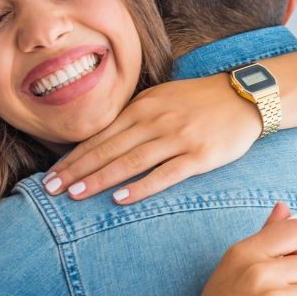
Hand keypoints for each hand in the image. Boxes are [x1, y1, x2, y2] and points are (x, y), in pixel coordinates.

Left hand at [41, 74, 262, 203]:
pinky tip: (120, 199)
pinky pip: (165, 174)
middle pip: (108, 149)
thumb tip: (101, 140)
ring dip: (99, 179)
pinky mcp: (200, 155)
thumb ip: (133, 117)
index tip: (51, 175)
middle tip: (51, 190)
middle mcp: (155, 120)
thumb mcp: (161, 99)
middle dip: (77, 170)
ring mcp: (177, 138)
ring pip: (130, 161)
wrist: (245, 97)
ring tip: (75, 195)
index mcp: (143, 107)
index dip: (74, 157)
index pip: (101, 136)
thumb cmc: (199, 101)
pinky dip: (141, 186)